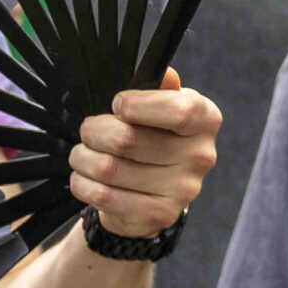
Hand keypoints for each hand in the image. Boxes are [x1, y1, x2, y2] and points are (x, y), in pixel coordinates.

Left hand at [73, 69, 219, 237]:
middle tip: (88, 131)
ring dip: (82, 158)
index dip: (135, 105)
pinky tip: (84, 176)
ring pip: (108, 168)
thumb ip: (158, 88)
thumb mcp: (158, 105)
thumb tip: (165, 74)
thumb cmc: (151, 136)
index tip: (117, 105)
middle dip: (93, 131)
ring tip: (82, 154)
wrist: (150, 190)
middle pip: (127, 139)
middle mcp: (201, 155)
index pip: (177, 111)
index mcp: (205, 119)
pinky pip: (104, 195)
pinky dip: (82, 183)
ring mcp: (184, 188)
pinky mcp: (161, 213)